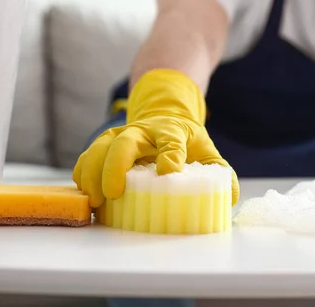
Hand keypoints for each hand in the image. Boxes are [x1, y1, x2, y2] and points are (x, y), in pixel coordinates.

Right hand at [72, 69, 239, 207]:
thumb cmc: (185, 140)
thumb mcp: (207, 151)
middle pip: (125, 142)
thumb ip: (221, 172)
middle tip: (113, 192)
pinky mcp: (105, 143)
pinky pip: (88, 156)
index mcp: (172, 131)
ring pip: (100, 147)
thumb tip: (232, 198)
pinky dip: (83, 172)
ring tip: (95, 199)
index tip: (167, 171)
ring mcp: (121, 135)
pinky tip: (84, 192)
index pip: (172, 140)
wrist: (164, 116)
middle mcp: (143, 131)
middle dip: (116, 166)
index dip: (170, 155)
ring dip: (93, 172)